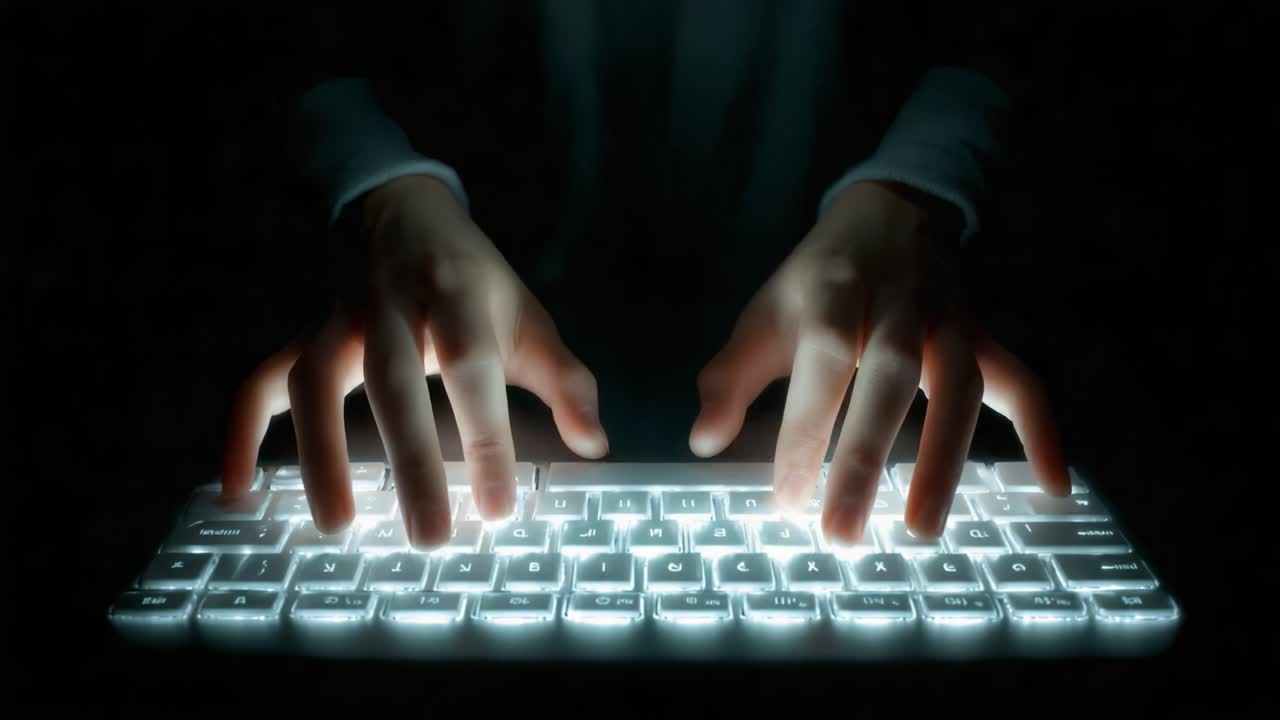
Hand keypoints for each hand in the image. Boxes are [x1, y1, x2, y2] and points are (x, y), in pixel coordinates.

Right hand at [220, 175, 607, 545]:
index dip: (485, 437)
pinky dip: (241, 433)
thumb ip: (564, 381)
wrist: (402, 210)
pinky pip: (260, 382)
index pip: (471, 368)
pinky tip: (239, 490)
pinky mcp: (301, 335)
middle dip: (409, 460)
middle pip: (392, 382)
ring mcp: (336, 320)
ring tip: (337, 525)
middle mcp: (390, 306)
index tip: (499, 508)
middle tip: (428, 536)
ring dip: (321, 452)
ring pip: (314, 380)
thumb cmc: (473, 280)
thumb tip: (595, 445)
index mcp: (457, 296)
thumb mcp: (526, 317)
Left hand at [689, 180, 1068, 540]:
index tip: (785, 501)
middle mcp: (896, 306)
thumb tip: (703, 443)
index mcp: (831, 295)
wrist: (889, 214)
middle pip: (885, 379)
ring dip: (943, 458)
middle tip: (842, 533)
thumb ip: (731, 378)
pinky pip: (1023, 382)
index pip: (819, 365)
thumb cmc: (817, 281)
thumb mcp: (765, 315)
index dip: (802, 433)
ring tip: (924, 529)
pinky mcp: (986, 336)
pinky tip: (1051, 489)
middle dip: (863, 457)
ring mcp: (949, 321)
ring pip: (956, 385)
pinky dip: (1045, 433)